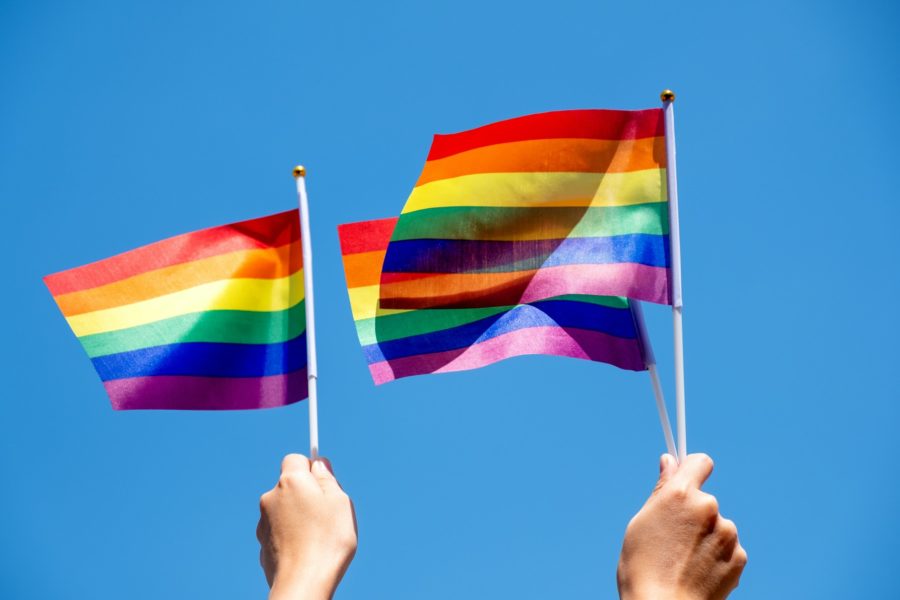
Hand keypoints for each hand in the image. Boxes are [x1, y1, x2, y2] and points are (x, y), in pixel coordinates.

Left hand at [257, 454, 357, 599]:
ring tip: (318, 537)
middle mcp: (271, 497)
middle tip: (327, 512)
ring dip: (298, 516)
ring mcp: (264, 522)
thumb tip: (319, 464)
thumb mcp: (339, 502)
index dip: (311, 468)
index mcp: (291, 481)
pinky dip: (291, 536)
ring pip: (285, 510)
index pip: (296, 459)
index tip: (325, 482)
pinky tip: (306, 551)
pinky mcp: (262, 544)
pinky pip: (280, 532)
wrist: (303, 583)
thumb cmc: (326, 540)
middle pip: (290, 485)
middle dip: (306, 494)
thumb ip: (328, 479)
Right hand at [617, 454, 746, 599]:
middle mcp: (709, 507)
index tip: (686, 479)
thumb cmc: (642, 567)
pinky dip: (716, 556)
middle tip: (672, 538)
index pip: (699, 462)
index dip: (692, 469)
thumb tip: (669, 462)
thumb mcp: (641, 522)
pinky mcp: (739, 557)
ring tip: (684, 561)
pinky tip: (698, 572)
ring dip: (705, 536)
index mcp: (681, 494)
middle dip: (692, 514)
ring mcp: (727, 533)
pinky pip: (727, 548)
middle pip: (704, 500)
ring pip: (716, 526)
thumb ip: (661, 490)